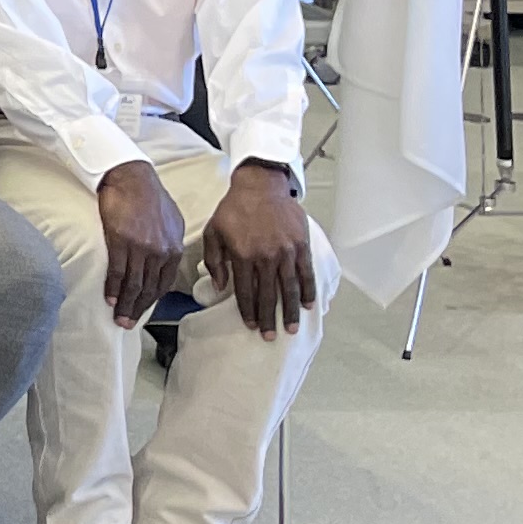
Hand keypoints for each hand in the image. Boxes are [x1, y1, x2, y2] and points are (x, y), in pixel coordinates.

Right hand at [97, 160, 186, 326]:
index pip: (164, 283)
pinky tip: (109, 298)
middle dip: (138, 308)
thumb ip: (170, 242)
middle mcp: (161, 251)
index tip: (142, 311)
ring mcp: (141, 247)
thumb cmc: (149, 195)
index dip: (151, 301)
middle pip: (149, 288)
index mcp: (174, 248)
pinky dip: (113, 288)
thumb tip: (166, 259)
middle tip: (127, 324)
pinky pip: (118, 271)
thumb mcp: (171, 220)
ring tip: (118, 317)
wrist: (130, 176)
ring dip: (125, 304)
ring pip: (134, 284)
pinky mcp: (121, 241)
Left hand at [198, 164, 319, 335]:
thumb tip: (220, 286)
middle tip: (270, 337)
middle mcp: (266, 257)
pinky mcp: (301, 245)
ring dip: (290, 311)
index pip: (246, 291)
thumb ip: (214, 260)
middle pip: (268, 295)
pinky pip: (306, 273)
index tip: (252, 326)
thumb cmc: (233, 209)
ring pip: (289, 288)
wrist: (259, 186)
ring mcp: (286, 252)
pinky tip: (308, 305)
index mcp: (242, 255)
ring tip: (290, 328)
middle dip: (269, 318)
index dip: (249, 311)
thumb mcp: (213, 231)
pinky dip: (308, 291)